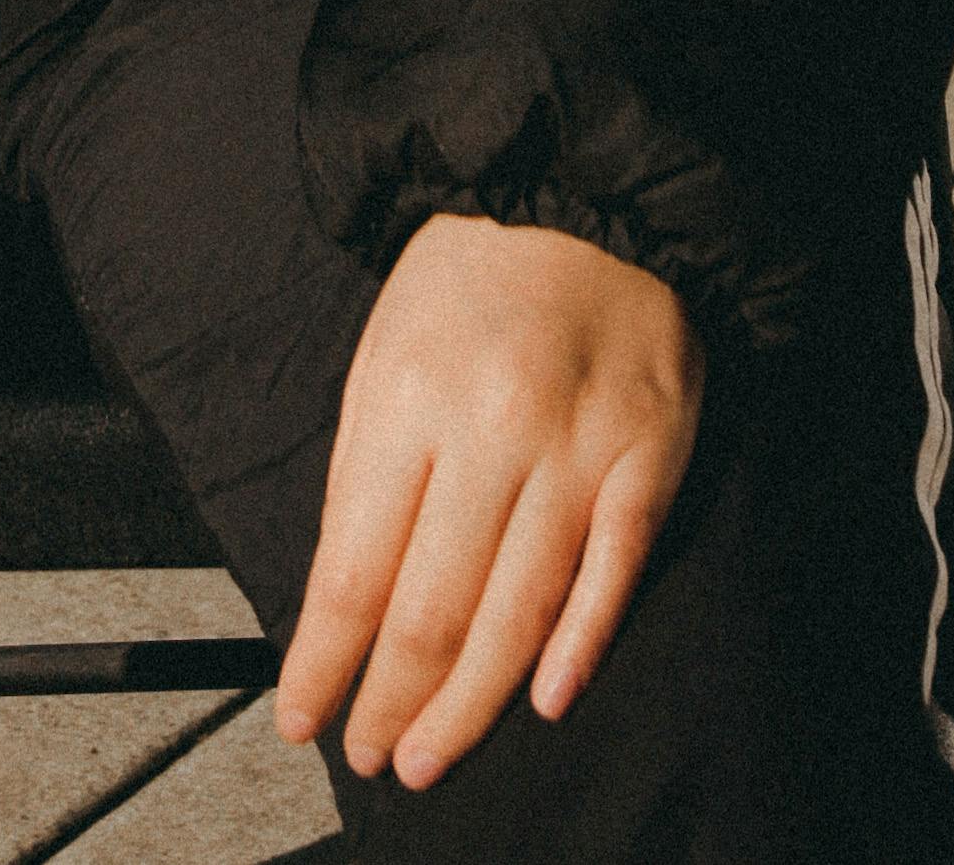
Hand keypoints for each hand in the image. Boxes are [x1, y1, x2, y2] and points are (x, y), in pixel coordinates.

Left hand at [275, 217, 701, 794]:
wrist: (583, 196)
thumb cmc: (466, 289)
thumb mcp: (380, 361)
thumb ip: (365, 484)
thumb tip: (340, 614)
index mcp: (406, 399)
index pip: (353, 571)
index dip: (325, 663)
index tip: (304, 720)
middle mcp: (492, 427)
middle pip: (435, 610)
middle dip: (393, 700)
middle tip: (371, 757)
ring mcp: (579, 445)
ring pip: (521, 612)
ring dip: (470, 703)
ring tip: (427, 756)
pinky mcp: (649, 452)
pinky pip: (614, 570)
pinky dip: (580, 645)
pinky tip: (544, 700)